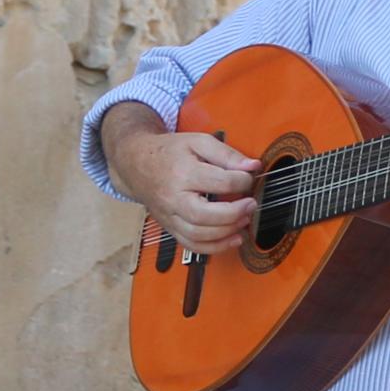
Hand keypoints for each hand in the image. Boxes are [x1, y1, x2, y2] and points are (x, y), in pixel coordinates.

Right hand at [103, 106, 257, 255]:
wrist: (137, 164)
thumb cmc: (169, 152)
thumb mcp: (198, 142)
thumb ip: (226, 154)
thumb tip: (252, 166)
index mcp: (182, 173)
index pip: (219, 182)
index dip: (242, 181)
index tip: (248, 178)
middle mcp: (173, 198)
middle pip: (205, 215)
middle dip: (234, 213)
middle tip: (250, 204)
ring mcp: (170, 216)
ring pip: (199, 235)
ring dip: (227, 232)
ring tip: (244, 220)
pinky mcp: (170, 228)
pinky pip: (192, 246)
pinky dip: (215, 248)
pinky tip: (233, 239)